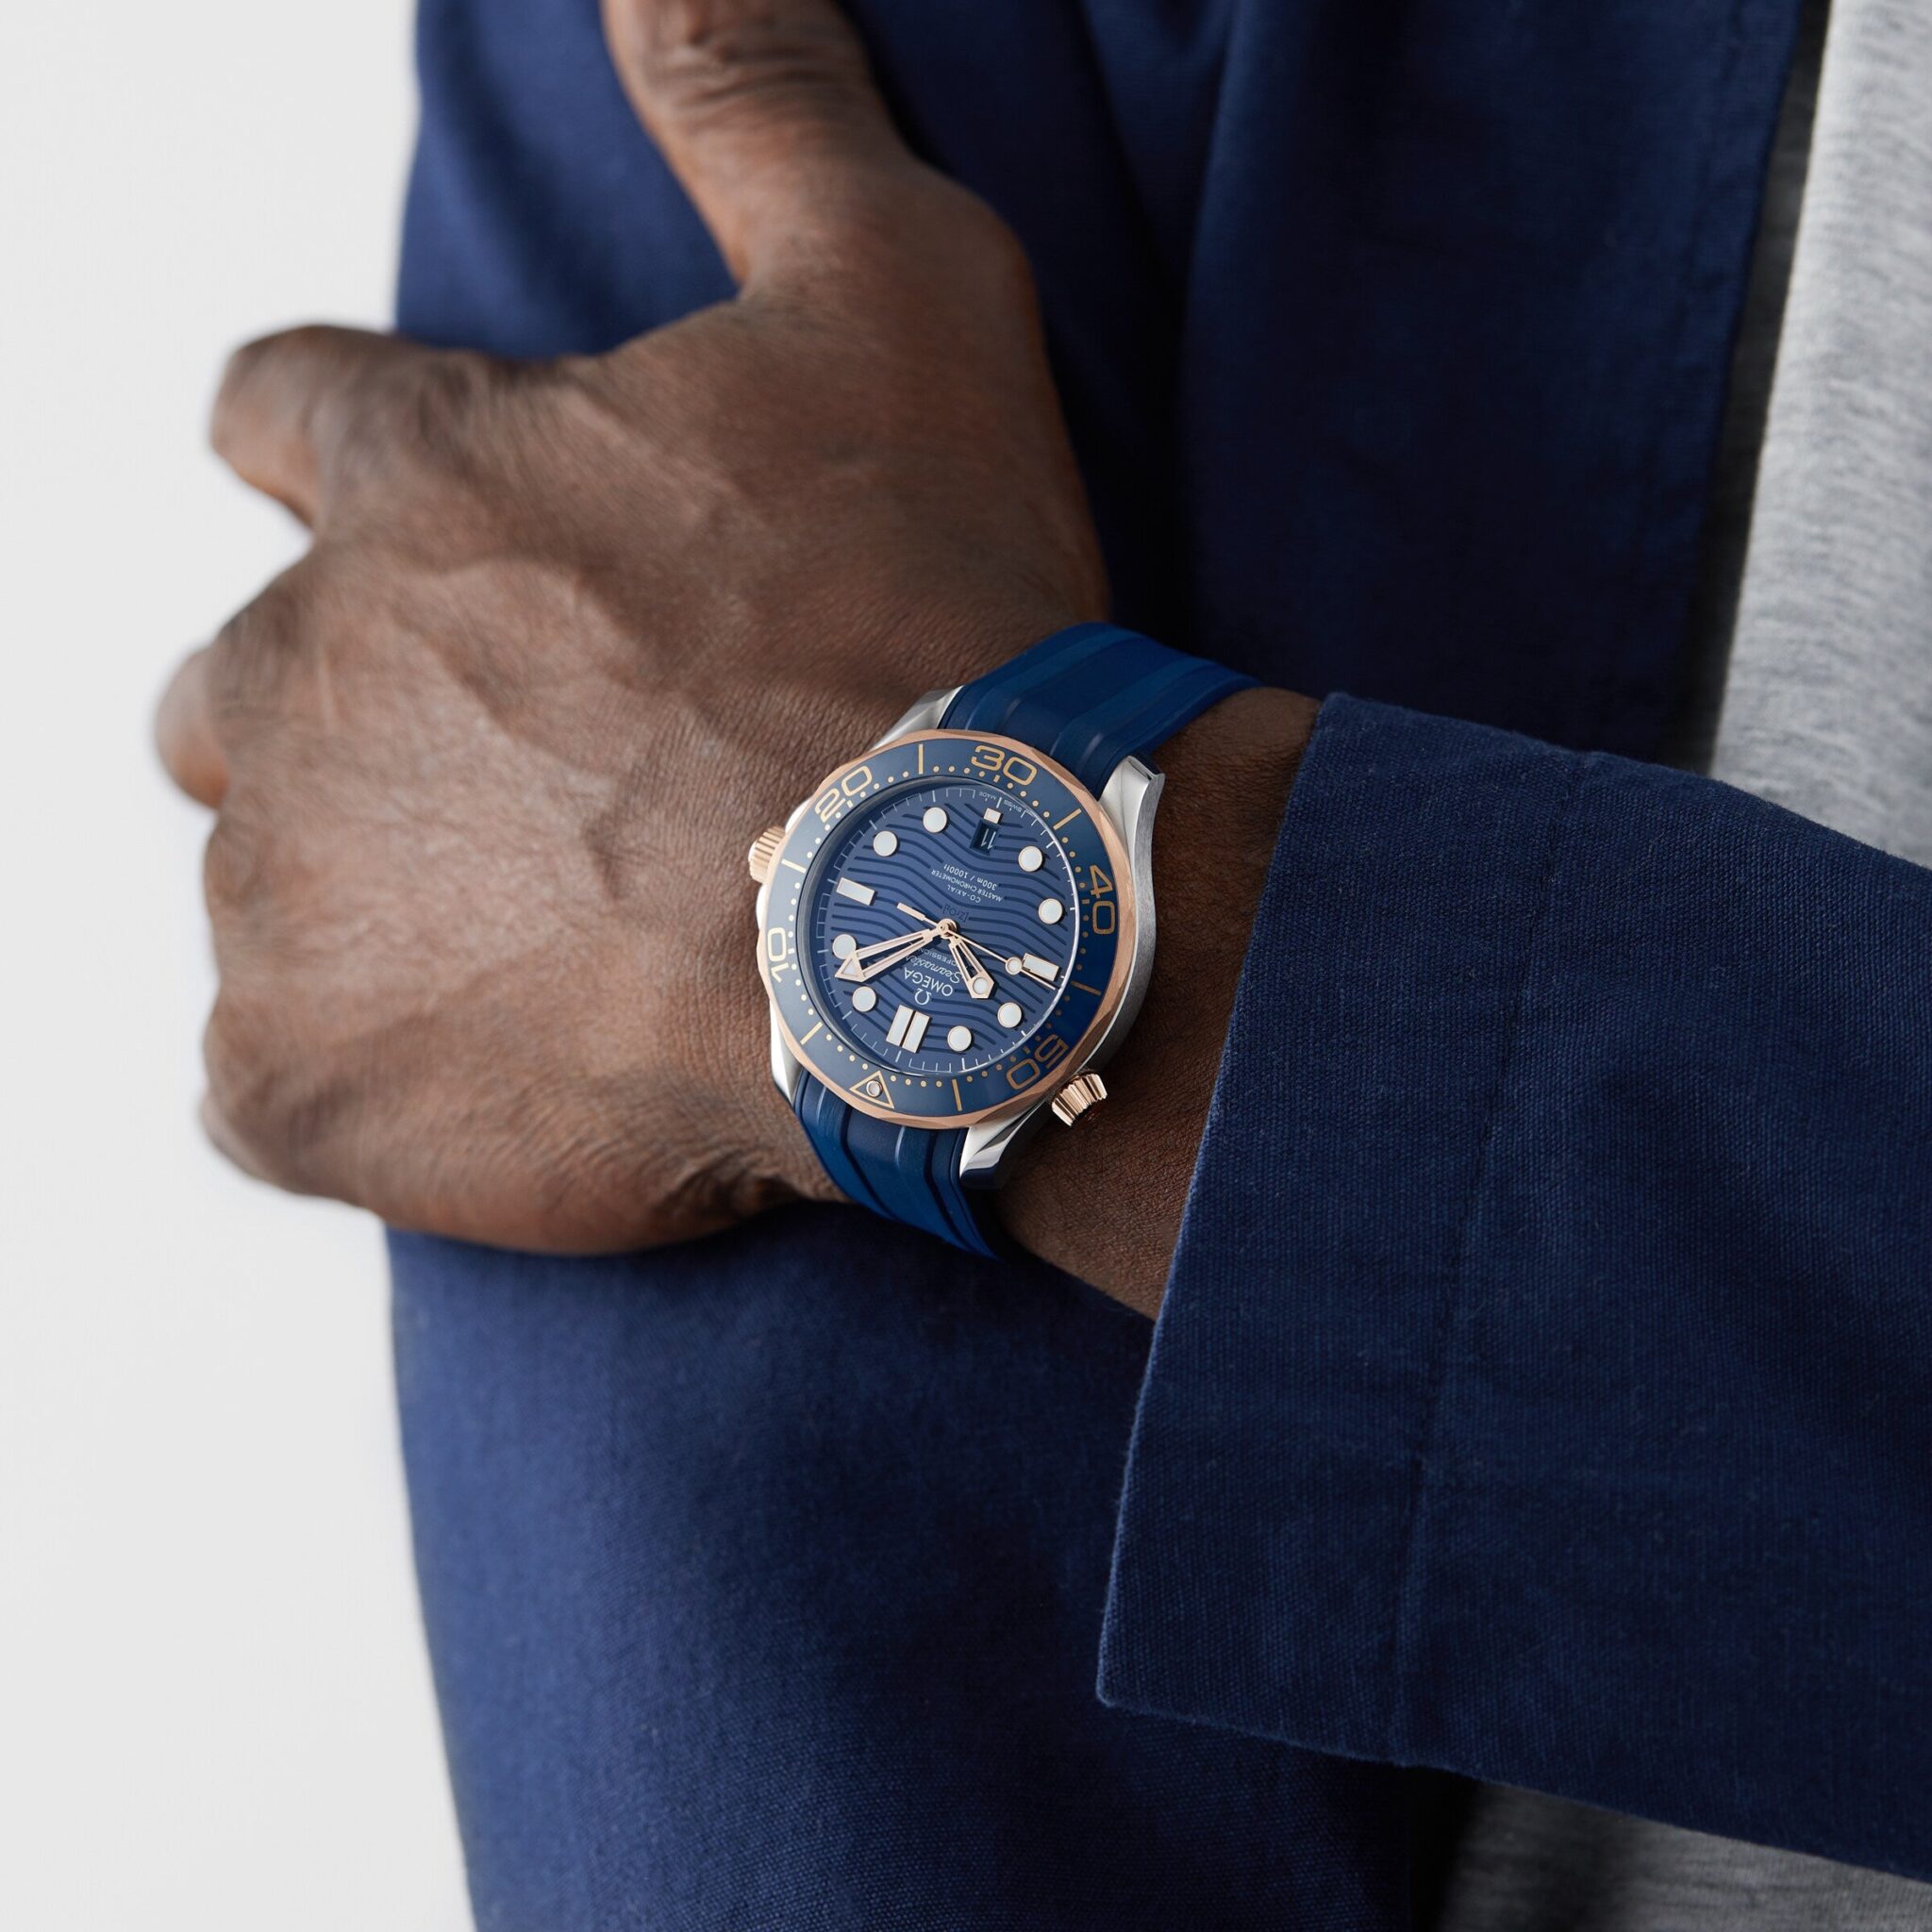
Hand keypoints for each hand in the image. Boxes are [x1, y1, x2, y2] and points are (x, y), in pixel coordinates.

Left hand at [154, 0, 1106, 1252]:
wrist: (950, 912)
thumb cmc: (935, 609)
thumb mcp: (892, 289)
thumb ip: (757, 96)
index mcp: (419, 486)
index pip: (286, 423)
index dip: (336, 466)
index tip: (417, 535)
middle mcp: (304, 670)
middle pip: (235, 688)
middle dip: (344, 722)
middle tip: (517, 791)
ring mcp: (289, 894)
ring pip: (260, 892)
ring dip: (368, 909)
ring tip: (545, 954)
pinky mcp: (307, 1080)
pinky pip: (267, 1086)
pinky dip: (355, 1089)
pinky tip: (490, 1089)